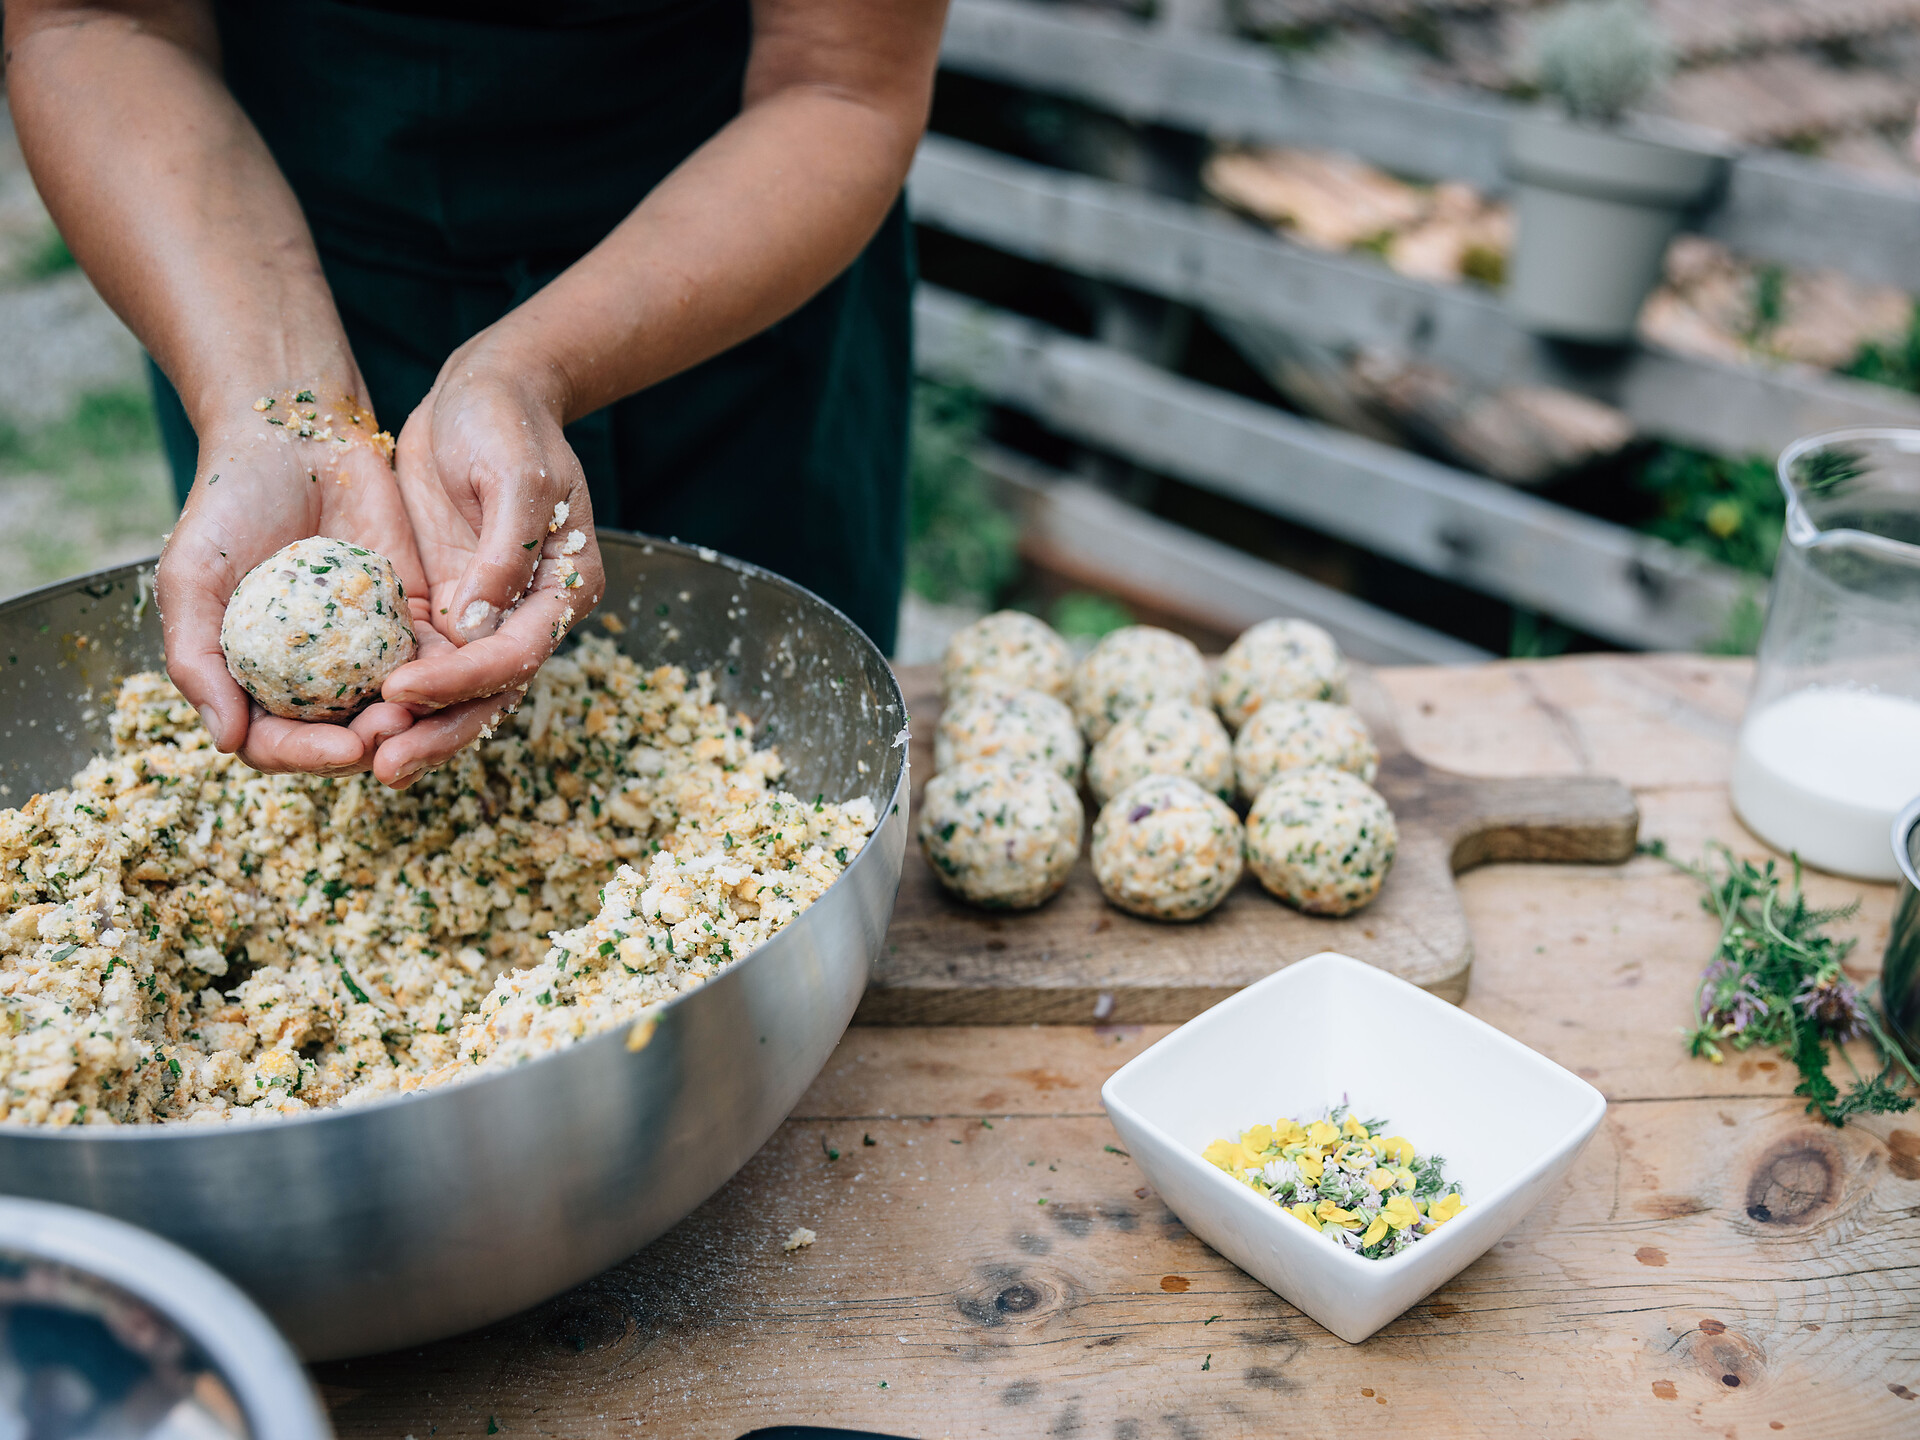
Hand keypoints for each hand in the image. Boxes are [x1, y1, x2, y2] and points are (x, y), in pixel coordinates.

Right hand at [154, 397, 456, 776]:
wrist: (294, 437)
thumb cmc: (228, 504)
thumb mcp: (192, 575)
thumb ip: (196, 657)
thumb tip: (226, 742)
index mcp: (249, 675)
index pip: (275, 740)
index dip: (307, 755)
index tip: (342, 749)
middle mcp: (307, 673)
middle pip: (339, 736)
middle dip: (368, 745)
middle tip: (393, 730)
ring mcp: (360, 649)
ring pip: (391, 709)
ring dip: (411, 722)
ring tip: (423, 712)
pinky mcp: (409, 617)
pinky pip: (431, 661)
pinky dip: (443, 678)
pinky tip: (457, 677)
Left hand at [375, 347, 604, 786]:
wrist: (485, 391)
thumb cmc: (508, 422)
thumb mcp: (516, 476)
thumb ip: (503, 551)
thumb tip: (476, 625)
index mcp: (563, 588)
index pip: (514, 654)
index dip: (461, 680)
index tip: (400, 688)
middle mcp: (529, 614)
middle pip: (488, 692)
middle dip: (438, 732)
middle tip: (384, 765)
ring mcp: (486, 614)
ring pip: (455, 691)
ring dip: (414, 728)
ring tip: (365, 760)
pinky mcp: (445, 603)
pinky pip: (422, 661)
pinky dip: (393, 693)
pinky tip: (351, 718)